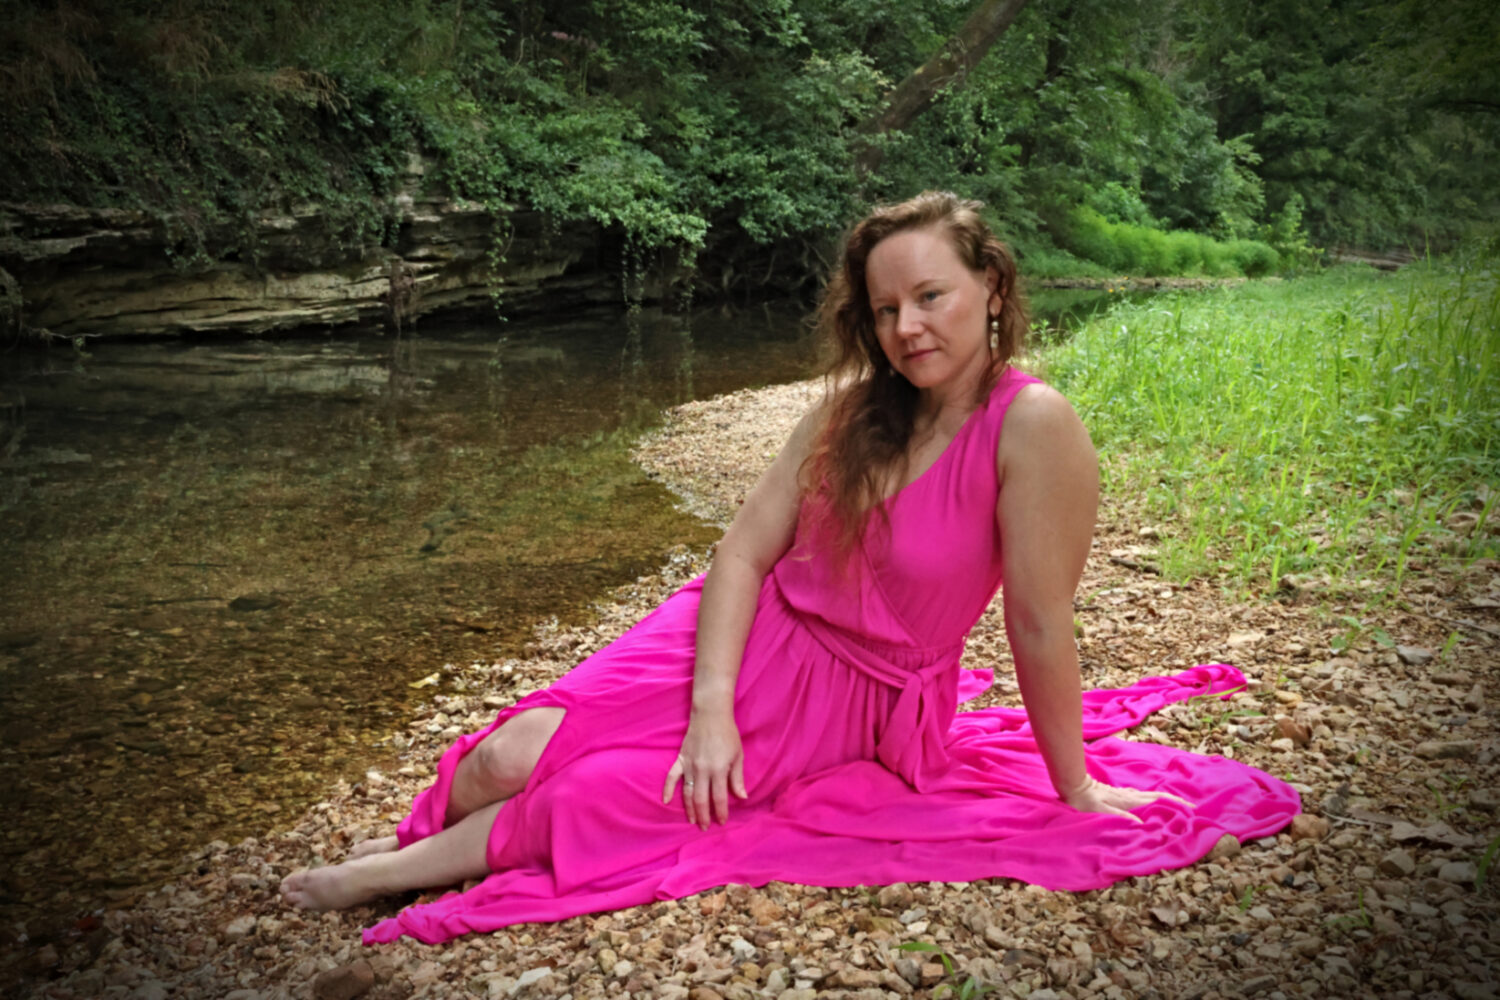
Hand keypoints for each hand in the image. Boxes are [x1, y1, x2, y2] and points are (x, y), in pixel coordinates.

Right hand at [662, 709, 746, 829]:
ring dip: (689, 808)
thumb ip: (737, 778)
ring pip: (687, 792)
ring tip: (692, 820)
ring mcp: (689, 765)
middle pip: (701, 799)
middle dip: (704, 815)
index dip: (721, 811)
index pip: (719, 797)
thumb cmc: (728, 734)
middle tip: (706, 827)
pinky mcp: (680, 759)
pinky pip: (671, 777)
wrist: (711, 714)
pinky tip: (665, 801)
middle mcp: (702, 770)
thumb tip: (742, 797)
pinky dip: (667, 789)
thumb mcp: (738, 755)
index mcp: (719, 769)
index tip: (722, 821)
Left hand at [1061, 775, 1194, 822]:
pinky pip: (1143, 799)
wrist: (1075, 787)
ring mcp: (1126, 794)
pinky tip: (1153, 807)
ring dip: (1166, 802)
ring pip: (1152, 797)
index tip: (1191, 808)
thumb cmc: (1086, 802)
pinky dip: (1153, 802)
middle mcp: (1131, 795)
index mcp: (1130, 800)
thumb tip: (1141, 824)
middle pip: (1159, 796)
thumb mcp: (1102, 812)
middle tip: (1192, 810)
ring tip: (1178, 810)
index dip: (1176, 803)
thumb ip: (1120, 817)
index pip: (1159, 799)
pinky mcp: (1121, 795)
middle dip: (1176, 802)